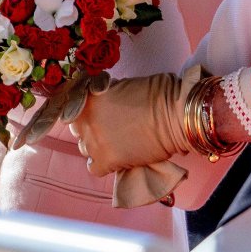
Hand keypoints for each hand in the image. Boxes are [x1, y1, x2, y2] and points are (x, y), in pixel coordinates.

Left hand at [69, 71, 193, 176]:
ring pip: (85, 148)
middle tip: (109, 124)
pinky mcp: (106, 161)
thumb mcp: (127, 84)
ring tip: (116, 140)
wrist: (176, 115)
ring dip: (97, 144)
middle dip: (91, 126)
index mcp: (91, 98)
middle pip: (78, 129)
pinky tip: (115, 156)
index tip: (96, 112)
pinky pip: (94, 167)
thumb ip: (108, 93)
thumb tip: (103, 98)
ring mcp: (95, 143)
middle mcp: (87, 121)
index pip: (74, 107)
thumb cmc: (159, 94)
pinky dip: (102, 163)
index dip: (86, 109)